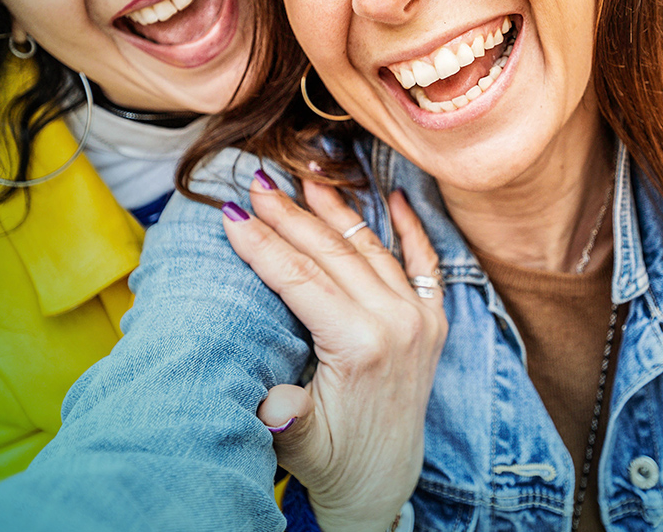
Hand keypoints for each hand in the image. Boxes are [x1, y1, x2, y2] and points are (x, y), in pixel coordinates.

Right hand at [223, 170, 444, 531]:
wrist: (382, 482)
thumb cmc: (332, 461)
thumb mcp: (302, 444)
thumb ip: (290, 420)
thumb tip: (275, 404)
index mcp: (361, 346)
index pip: (301, 278)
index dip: (261, 243)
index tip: (229, 212)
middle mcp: (397, 323)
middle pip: (332, 254)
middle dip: (289, 215)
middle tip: (256, 182)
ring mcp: (420, 319)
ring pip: (370, 249)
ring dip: (335, 211)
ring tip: (302, 180)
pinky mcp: (433, 322)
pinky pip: (425, 263)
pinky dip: (409, 227)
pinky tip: (393, 197)